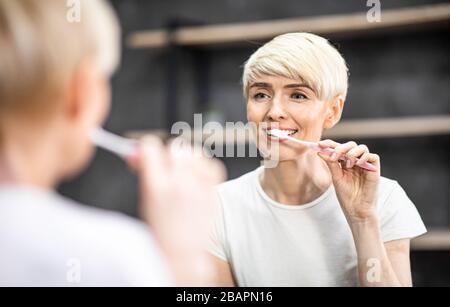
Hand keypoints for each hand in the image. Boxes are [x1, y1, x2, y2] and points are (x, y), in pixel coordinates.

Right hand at [132, 136, 225, 285]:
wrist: (182, 252)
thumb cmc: (161, 229)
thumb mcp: (145, 199)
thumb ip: (143, 172)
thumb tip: (136, 152)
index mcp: (156, 186)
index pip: (151, 146)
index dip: (147, 147)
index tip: (147, 152)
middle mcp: (179, 184)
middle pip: (175, 146)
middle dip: (169, 153)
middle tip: (167, 166)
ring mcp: (199, 187)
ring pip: (195, 151)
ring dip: (188, 157)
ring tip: (184, 173)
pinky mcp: (214, 191)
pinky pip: (213, 164)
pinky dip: (205, 166)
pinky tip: (198, 177)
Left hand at [317, 140, 379, 222]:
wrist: (356, 209)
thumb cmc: (347, 195)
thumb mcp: (336, 177)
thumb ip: (331, 163)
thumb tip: (320, 151)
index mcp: (345, 163)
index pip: (339, 148)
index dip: (330, 144)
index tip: (320, 144)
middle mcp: (356, 161)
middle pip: (351, 145)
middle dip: (341, 147)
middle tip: (334, 156)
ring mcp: (365, 164)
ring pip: (362, 147)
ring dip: (352, 153)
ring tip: (348, 165)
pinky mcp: (375, 169)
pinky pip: (373, 156)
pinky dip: (365, 157)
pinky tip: (358, 164)